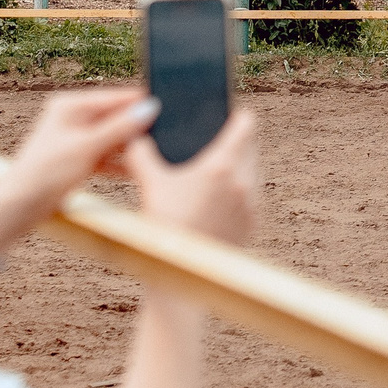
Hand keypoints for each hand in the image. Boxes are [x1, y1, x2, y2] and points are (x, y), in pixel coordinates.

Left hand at [1, 87, 161, 217]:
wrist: (21, 205)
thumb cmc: (45, 172)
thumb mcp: (87, 147)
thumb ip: (120, 127)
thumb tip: (149, 108)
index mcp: (71, 105)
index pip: (115, 98)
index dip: (140, 104)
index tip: (167, 111)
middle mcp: (73, 117)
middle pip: (116, 117)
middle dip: (136, 128)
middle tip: (162, 138)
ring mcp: (76, 138)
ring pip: (113, 138)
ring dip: (129, 147)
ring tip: (150, 156)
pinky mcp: (78, 158)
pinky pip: (106, 155)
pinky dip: (119, 162)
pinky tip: (136, 170)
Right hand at [125, 109, 258, 247]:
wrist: (181, 275)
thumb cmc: (164, 226)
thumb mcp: (149, 184)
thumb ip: (140, 153)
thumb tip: (134, 134)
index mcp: (222, 165)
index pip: (246, 124)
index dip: (236, 114)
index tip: (225, 113)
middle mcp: (244, 182)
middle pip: (251, 145)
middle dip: (236, 139)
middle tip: (214, 139)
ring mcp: (251, 204)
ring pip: (253, 171)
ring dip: (239, 165)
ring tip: (215, 167)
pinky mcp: (252, 223)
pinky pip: (252, 195)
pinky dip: (239, 190)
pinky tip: (218, 195)